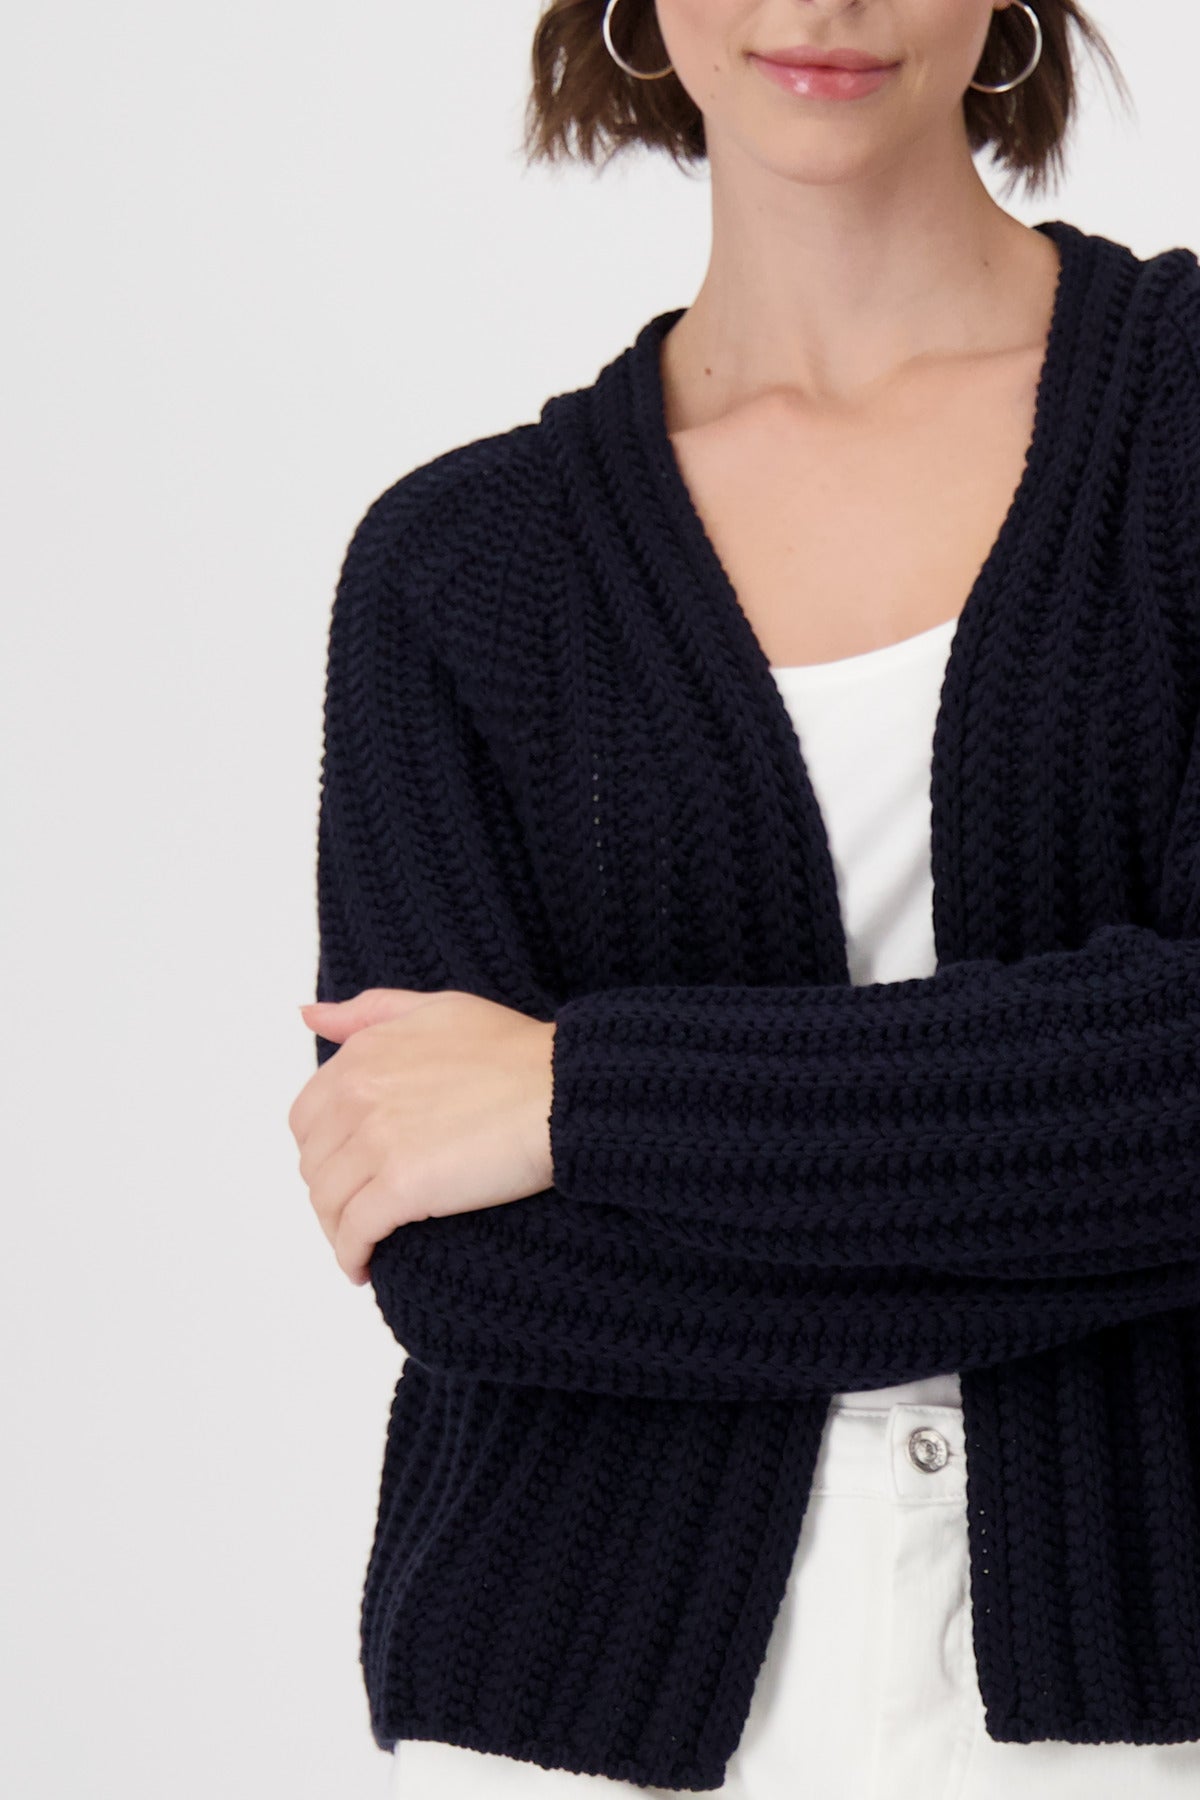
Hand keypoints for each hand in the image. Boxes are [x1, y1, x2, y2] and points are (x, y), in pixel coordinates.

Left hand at [289, 987, 555, 1285]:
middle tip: (359, 1213)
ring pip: (327, 1203)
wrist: (563, 1089)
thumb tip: (309, 1016)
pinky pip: (354, 1232)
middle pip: (314, 1164)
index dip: (324, 1150)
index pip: (306, 1118)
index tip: (349, 1171)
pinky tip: (364, 1267)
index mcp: (362, 1056)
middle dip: (331, 1193)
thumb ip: (369, 1012)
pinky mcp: (402, 1187)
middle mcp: (357, 1095)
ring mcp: (377, 1142)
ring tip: (362, 1245)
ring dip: (338, 1230)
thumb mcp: (437, 1008)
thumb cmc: (514, 1050)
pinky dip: (351, 1255)